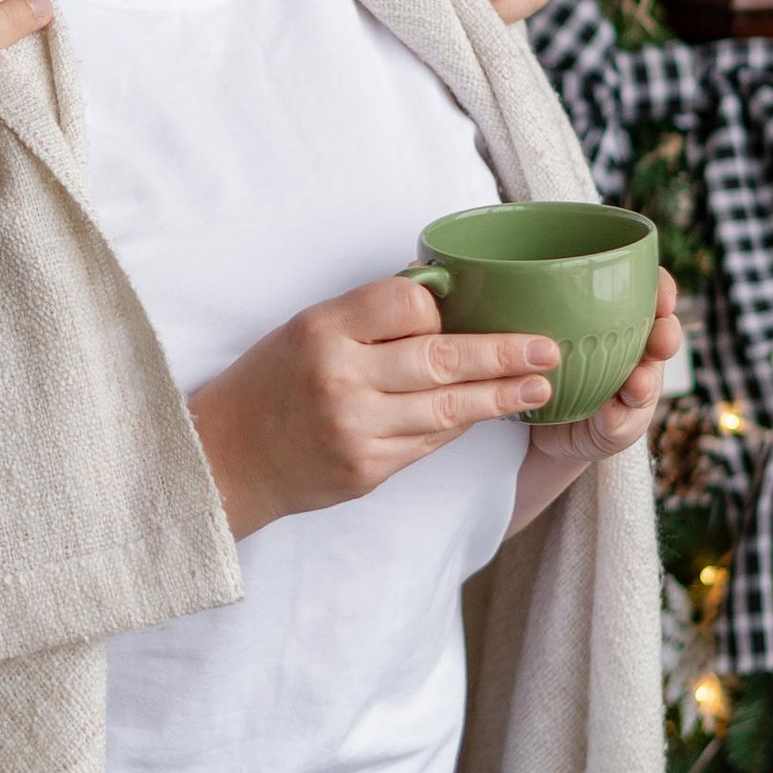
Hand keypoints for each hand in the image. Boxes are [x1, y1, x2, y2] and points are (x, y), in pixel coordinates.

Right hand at [188, 278, 559, 540]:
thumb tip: (444, 303)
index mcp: (323, 329)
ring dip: (501, 396)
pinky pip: (430, 443)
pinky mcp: (367, 470)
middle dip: (504, 353)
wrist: (224, 459)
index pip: (408, 304)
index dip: (442, 307)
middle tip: (548, 348)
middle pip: (442, 358)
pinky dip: (461, 425)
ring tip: (540, 385)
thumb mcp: (305, 329)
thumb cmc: (270, 384)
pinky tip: (489, 412)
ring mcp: (356, 429)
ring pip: (448, 408)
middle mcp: (341, 378)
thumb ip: (368, 317)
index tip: (463, 310)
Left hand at [506, 272, 682, 530]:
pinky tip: (612, 409)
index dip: (662, 287)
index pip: (649, 291)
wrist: (532, 424)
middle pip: (661, 332)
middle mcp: (629, 348)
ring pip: (650, 377)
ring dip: (648, 378)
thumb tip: (439, 269)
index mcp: (613, 315)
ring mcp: (627, 387)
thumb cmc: (525, 360)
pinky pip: (624, 419)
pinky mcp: (616, 423)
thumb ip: (502, 298)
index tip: (660, 290)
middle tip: (659, 336)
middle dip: (666, 332)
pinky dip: (620, 415)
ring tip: (637, 381)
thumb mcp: (516, 324)